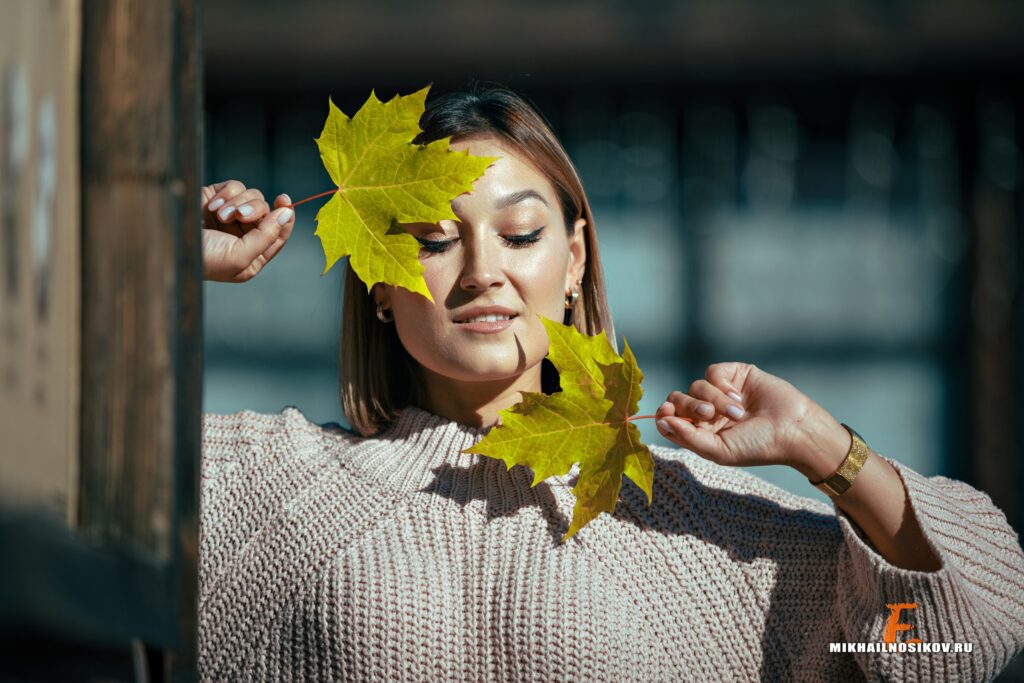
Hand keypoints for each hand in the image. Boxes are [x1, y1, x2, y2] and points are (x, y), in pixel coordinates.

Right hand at [201, 179, 295, 281]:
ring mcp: (228, 217)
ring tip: (219, 214)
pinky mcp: (215, 200)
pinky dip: (226, 194)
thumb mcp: (240, 256)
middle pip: (265, 212)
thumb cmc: (203, 258)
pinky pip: (234, 187)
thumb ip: (266, 237)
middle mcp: (242, 236)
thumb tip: (286, 214)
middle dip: (254, 210)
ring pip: (252, 196)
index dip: (285, 217)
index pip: (278, 234)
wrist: (164, 243)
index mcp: (251, 256)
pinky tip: (211, 206)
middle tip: (238, 216)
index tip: (284, 201)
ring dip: (237, 203)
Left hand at [654, 362, 849, 474]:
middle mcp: (707, 411)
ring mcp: (720, 392)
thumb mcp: (719, 450)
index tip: (667, 413)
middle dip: (689, 406)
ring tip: (738, 414)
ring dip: (715, 400)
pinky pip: (713, 372)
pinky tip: (740, 397)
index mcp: (700, 431)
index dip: (663, 414)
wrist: (792, 429)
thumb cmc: (757, 446)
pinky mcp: (734, 375)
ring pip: (696, 386)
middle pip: (678, 400)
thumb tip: (662, 422)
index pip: (669, 419)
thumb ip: (688, 437)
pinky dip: (722, 384)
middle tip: (709, 415)